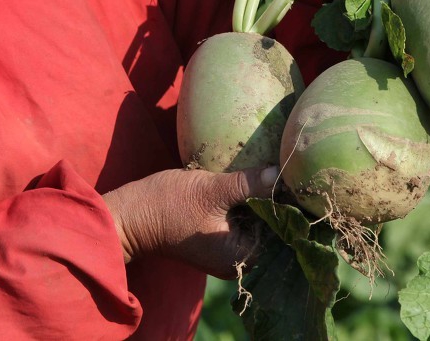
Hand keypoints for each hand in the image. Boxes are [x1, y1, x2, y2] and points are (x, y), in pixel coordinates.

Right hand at [102, 166, 276, 277]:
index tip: (298, 180)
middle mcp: (238, 260)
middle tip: (291, 170)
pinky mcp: (217, 236)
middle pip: (271, 229)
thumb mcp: (211, 191)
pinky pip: (241, 219)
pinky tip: (253, 180)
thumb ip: (248, 184)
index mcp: (240, 257)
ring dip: (262, 199)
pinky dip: (247, 202)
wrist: (131, 216)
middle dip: (278, 201)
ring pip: (256, 222)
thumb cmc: (169, 206)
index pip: (280, 234)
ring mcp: (227, 249)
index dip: (290, 206)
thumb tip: (279, 174)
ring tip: (276, 170)